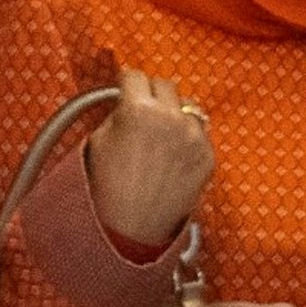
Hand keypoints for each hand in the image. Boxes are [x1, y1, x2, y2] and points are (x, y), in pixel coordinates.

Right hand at [86, 68, 216, 249]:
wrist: (129, 231)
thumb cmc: (105, 188)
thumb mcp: (97, 140)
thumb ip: (118, 113)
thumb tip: (129, 101)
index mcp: (139, 109)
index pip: (136, 75)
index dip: (127, 83)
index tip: (125, 88)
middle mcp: (172, 118)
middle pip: (165, 85)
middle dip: (152, 95)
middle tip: (142, 112)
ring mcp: (195, 137)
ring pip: (187, 107)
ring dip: (174, 114)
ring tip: (158, 137)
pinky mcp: (208, 156)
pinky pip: (199, 134)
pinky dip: (187, 138)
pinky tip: (170, 157)